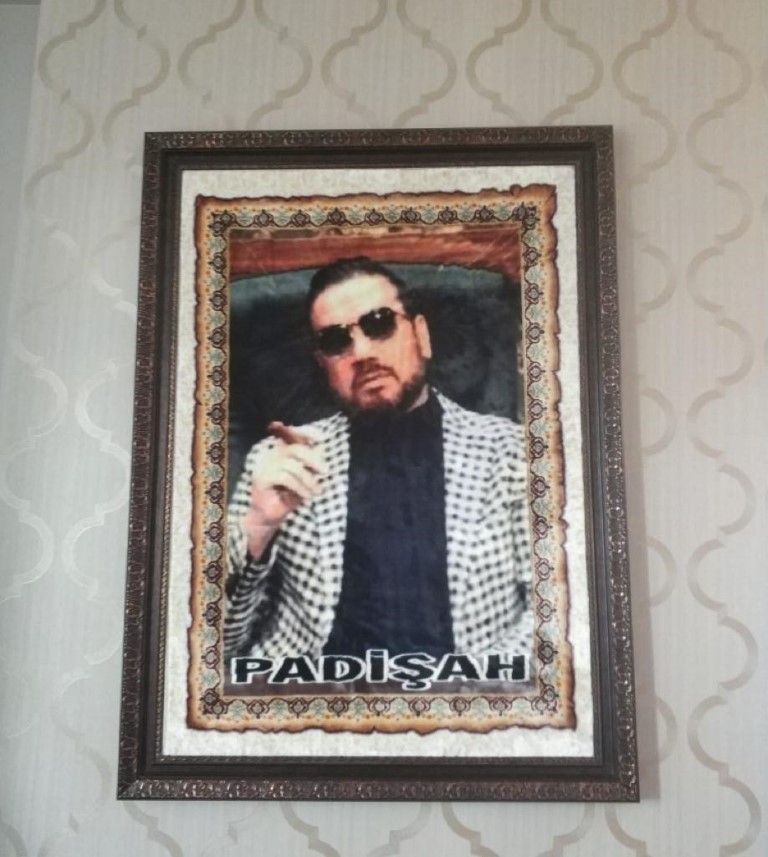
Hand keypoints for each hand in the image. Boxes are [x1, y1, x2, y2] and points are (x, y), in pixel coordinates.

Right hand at [242, 422, 327, 557]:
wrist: (269, 518)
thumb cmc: (287, 497)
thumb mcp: (304, 477)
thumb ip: (310, 463)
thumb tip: (321, 448)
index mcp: (278, 451)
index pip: (291, 435)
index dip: (304, 433)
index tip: (320, 438)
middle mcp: (269, 455)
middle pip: (294, 449)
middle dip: (313, 459)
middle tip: (325, 472)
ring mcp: (263, 466)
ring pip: (292, 465)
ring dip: (308, 480)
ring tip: (316, 492)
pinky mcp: (261, 478)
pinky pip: (285, 477)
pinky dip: (299, 487)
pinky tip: (306, 496)